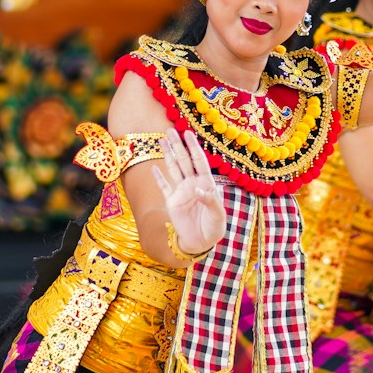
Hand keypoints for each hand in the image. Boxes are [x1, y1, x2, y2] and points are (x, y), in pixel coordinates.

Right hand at [152, 130, 224, 256]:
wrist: (201, 242)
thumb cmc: (214, 228)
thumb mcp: (218, 215)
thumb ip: (210, 201)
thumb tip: (198, 189)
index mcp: (206, 183)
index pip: (199, 161)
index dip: (194, 147)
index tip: (188, 133)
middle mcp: (193, 184)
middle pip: (184, 160)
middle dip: (177, 145)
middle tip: (170, 130)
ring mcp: (181, 191)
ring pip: (173, 168)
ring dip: (167, 154)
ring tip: (161, 140)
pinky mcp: (171, 201)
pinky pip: (163, 186)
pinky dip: (158, 177)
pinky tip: (154, 166)